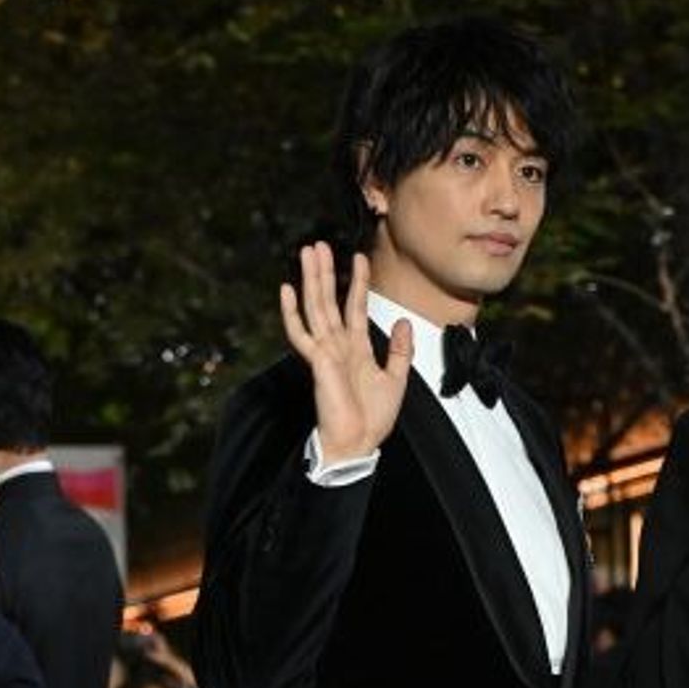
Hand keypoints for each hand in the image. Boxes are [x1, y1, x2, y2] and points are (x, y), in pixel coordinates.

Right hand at [280, 243, 413, 463]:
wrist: (358, 443)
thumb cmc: (372, 419)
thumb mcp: (396, 379)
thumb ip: (399, 351)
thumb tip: (402, 322)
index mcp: (356, 348)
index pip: (354, 306)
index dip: (357, 282)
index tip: (359, 258)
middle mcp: (337, 346)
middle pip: (329, 300)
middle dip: (325, 271)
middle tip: (319, 244)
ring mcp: (325, 352)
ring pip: (315, 307)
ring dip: (311, 279)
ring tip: (308, 252)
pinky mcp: (317, 362)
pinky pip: (300, 333)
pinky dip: (291, 312)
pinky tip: (286, 289)